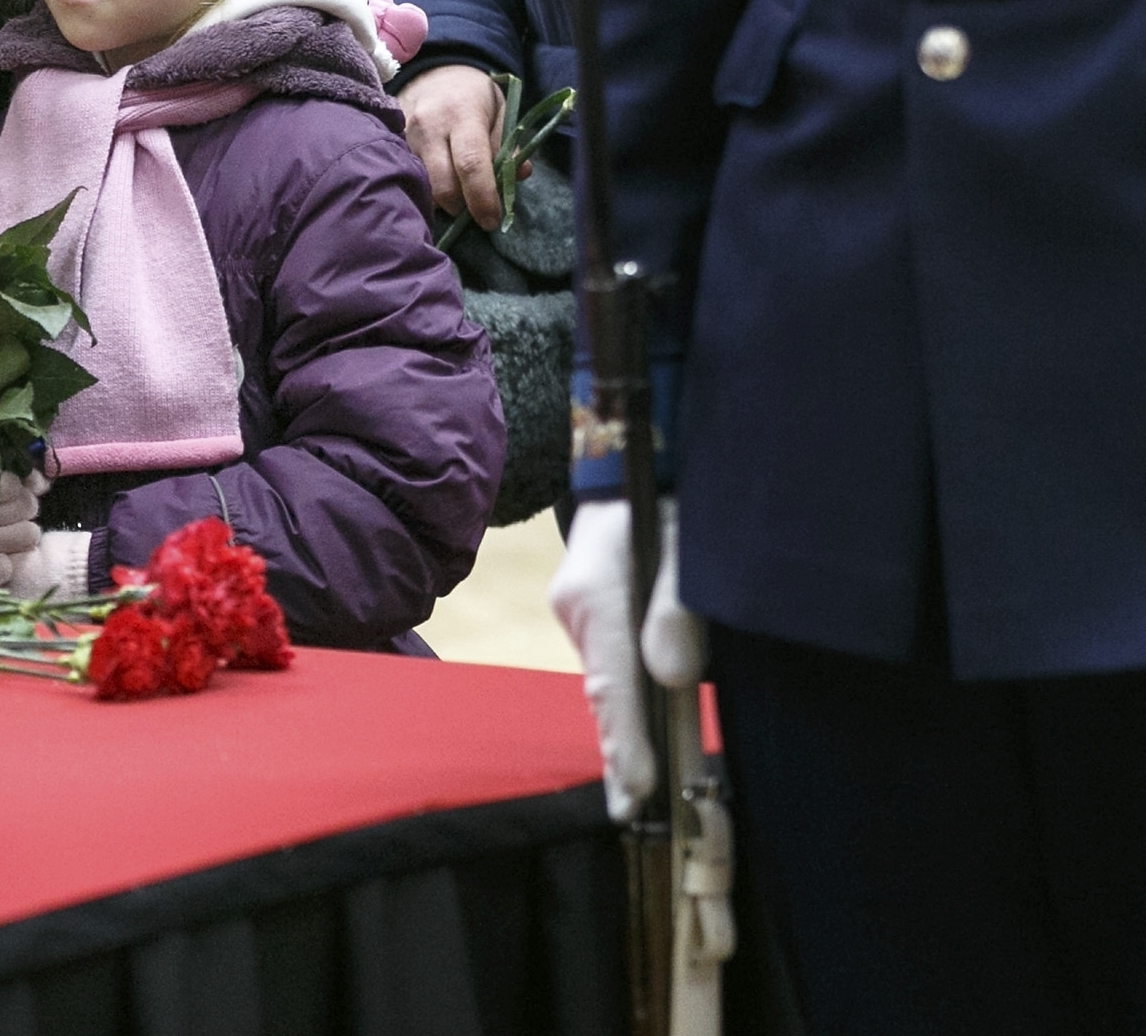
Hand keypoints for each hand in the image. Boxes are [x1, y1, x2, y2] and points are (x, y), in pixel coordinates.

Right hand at [402, 63, 507, 231]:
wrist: (432, 71)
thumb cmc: (473, 94)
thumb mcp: (501, 110)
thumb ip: (508, 145)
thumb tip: (518, 175)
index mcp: (462, 115)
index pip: (471, 164)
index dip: (482, 197)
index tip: (491, 220)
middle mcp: (429, 127)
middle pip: (442, 185)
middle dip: (461, 208)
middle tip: (474, 212)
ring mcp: (406, 138)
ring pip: (423, 186)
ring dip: (441, 201)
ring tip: (457, 197)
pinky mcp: (392, 145)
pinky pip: (410, 178)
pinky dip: (425, 189)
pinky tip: (437, 184)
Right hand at [549, 500, 707, 821]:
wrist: (630, 451)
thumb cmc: (669, 493)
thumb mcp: (687, 539)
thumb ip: (680, 605)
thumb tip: (674, 676)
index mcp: (594, 593)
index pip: (613, 682)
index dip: (626, 742)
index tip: (636, 795)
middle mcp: (575, 608)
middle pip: (603, 690)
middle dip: (622, 750)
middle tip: (633, 811)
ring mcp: (576, 609)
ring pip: (605, 678)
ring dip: (626, 727)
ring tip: (638, 788)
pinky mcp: (587, 607)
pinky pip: (607, 663)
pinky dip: (625, 700)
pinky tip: (639, 732)